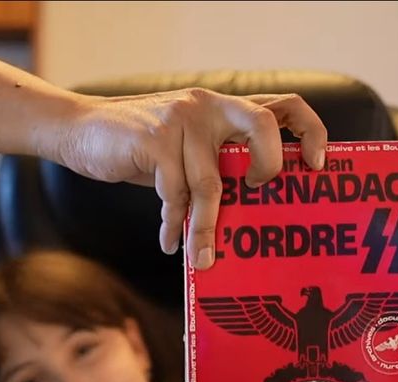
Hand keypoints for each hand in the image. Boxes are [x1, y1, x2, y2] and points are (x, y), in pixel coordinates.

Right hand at [50, 88, 327, 268]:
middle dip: (268, 167)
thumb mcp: (184, 149)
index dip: (311, 132)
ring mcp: (182, 118)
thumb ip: (216, 165)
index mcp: (225, 108)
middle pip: (262, 126)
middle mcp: (209, 106)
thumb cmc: (139, 148)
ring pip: (210, 183)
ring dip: (205, 229)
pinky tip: (170, 241)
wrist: (80, 130)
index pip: (284, 106)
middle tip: (258, 196)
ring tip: (203, 258)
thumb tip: (249, 215)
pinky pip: (174, 194)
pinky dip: (173, 225)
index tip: (317, 166)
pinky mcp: (154, 139)